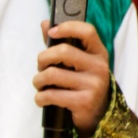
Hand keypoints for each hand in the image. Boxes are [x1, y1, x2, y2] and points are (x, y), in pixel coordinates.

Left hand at [35, 19, 113, 134]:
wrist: (98, 114)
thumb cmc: (83, 83)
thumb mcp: (78, 63)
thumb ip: (62, 43)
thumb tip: (45, 23)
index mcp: (99, 53)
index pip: (87, 31)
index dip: (67, 27)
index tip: (51, 32)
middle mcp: (99, 67)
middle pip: (63, 51)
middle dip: (43, 58)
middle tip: (40, 66)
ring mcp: (93, 85)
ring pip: (53, 74)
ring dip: (38, 80)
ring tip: (39, 84)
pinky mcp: (83, 102)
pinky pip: (52, 95)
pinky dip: (40, 98)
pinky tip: (42, 99)